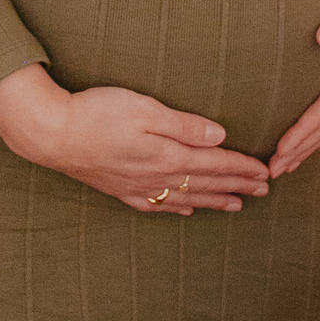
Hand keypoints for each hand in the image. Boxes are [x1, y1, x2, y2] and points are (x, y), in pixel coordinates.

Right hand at [0, 64, 269, 214]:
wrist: (53, 134)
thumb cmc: (97, 112)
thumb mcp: (144, 108)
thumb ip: (183, 124)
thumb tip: (220, 136)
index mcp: (167, 154)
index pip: (214, 162)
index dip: (242, 167)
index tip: (266, 172)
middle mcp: (157, 175)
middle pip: (205, 182)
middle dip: (237, 186)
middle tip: (264, 191)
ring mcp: (138, 186)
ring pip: (186, 197)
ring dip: (214, 200)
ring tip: (236, 205)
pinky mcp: (120, 189)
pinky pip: (158, 205)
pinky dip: (178, 209)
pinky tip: (186, 211)